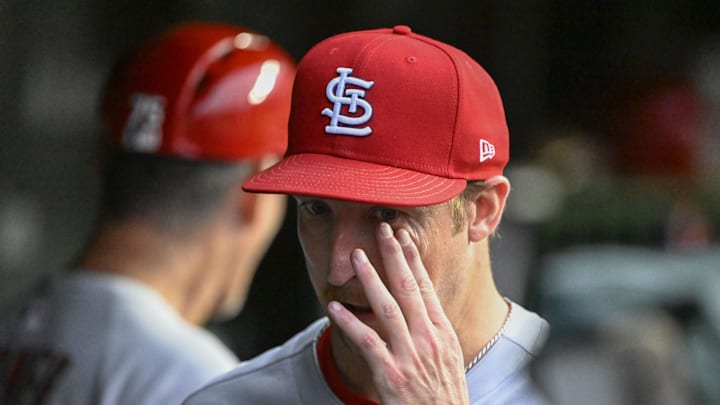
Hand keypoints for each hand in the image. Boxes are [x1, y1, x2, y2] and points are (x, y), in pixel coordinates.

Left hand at [327, 222, 468, 404]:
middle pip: (408, 288)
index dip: (413, 259)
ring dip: (370, 278)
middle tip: (382, 230)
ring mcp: (409, 356)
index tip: (403, 237)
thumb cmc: (445, 397)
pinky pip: (366, 342)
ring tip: (356, 257)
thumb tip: (420, 305)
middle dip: (394, 256)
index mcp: (442, 333)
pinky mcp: (391, 374)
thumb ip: (433, 330)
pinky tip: (334, 308)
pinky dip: (349, 323)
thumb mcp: (449, 358)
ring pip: (386, 307)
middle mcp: (428, 339)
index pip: (426, 287)